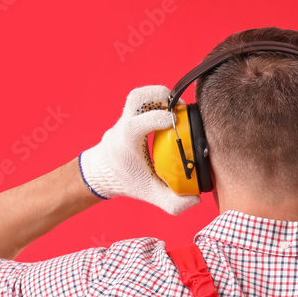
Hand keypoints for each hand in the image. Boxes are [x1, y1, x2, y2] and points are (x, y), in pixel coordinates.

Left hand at [78, 85, 200, 214]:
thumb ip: (173, 202)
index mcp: (127, 142)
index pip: (139, 122)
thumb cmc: (126, 180)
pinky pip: (142, 100)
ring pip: (139, 94)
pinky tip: (170, 112)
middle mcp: (124, 125)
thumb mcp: (150, 194)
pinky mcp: (129, 114)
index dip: (160, 117)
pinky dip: (157, 101)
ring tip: (178, 108)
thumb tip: (196, 199)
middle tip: (180, 107)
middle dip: (161, 96)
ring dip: (160, 95)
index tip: (177, 122)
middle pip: (137, 97)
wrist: (101, 173)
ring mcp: (125, 117)